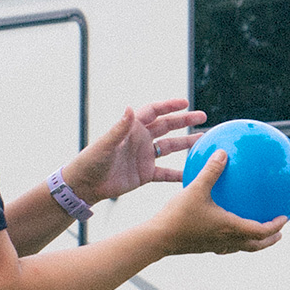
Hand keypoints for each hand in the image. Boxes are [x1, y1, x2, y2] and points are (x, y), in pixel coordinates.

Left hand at [73, 100, 205, 202]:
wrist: (85, 185)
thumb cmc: (91, 161)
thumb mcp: (106, 144)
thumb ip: (120, 127)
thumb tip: (129, 108)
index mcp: (132, 128)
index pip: (154, 112)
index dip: (169, 106)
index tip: (185, 103)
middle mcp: (140, 140)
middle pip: (167, 126)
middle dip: (184, 120)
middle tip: (202, 117)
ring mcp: (144, 156)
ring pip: (170, 147)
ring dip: (186, 143)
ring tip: (203, 140)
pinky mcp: (146, 173)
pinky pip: (166, 172)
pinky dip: (179, 173)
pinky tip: (193, 173)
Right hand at [154, 152, 284, 256]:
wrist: (156, 239)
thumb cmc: (177, 215)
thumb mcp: (195, 189)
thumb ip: (211, 171)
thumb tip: (224, 152)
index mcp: (231, 228)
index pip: (261, 230)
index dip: (275, 226)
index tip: (285, 217)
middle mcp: (226, 240)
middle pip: (255, 245)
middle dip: (269, 239)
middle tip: (279, 233)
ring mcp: (214, 246)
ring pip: (240, 247)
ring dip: (252, 242)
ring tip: (256, 234)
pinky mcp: (203, 247)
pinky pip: (224, 245)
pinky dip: (232, 239)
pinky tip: (223, 228)